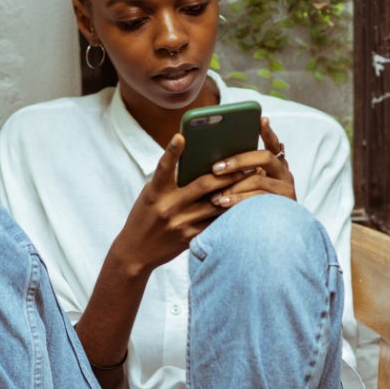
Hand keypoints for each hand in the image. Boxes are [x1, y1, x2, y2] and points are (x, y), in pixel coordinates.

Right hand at [113, 134, 246, 273]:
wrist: (136, 252)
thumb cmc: (145, 217)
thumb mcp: (152, 195)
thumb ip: (170, 181)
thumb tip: (196, 162)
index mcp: (156, 192)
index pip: (163, 168)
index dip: (172, 152)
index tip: (181, 136)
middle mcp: (168, 207)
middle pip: (202, 185)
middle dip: (226, 174)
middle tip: (245, 163)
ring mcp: (181, 224)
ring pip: (215, 205)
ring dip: (236, 192)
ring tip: (253, 180)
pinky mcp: (190, 238)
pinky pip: (215, 223)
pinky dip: (230, 212)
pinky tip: (245, 204)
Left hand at [208, 117, 295, 206]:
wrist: (269, 236)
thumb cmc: (249, 207)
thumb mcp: (246, 187)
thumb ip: (239, 172)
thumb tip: (211, 158)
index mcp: (276, 165)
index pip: (272, 143)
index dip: (267, 131)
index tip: (260, 119)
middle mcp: (285, 174)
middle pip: (264, 157)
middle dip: (238, 161)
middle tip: (215, 167)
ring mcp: (287, 189)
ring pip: (259, 180)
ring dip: (234, 186)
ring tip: (214, 193)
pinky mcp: (283, 206)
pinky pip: (258, 200)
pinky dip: (238, 201)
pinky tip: (223, 204)